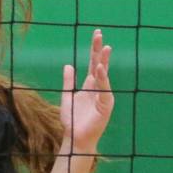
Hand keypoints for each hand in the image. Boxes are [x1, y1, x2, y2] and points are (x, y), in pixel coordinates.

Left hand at [59, 29, 112, 155]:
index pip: (94, 63)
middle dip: (99, 50)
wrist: (75, 138)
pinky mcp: (105, 105)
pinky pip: (104, 89)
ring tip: (105, 47)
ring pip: (104, 75)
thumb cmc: (72, 120)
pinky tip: (101, 68)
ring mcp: (103, 95)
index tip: (96, 34)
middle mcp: (98, 88)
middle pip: (100, 64)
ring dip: (104, 61)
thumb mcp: (67, 97)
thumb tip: (68, 65)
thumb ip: (68, 82)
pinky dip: (103, 78)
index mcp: (90, 85)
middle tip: (99, 34)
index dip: (94, 49)